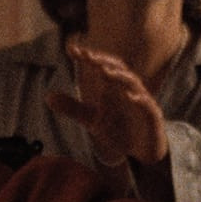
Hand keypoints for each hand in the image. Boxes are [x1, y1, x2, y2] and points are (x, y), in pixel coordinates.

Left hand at [46, 43, 168, 164]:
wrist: (142, 152)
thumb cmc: (119, 130)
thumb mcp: (92, 120)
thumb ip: (72, 108)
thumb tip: (48, 97)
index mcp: (113, 86)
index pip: (100, 66)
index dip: (87, 57)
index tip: (71, 49)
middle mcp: (128, 89)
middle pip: (117, 69)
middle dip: (103, 60)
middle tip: (87, 55)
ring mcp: (142, 101)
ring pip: (132, 83)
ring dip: (119, 76)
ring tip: (103, 71)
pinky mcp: (152, 116)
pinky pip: (147, 105)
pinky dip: (140, 99)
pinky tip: (129, 96)